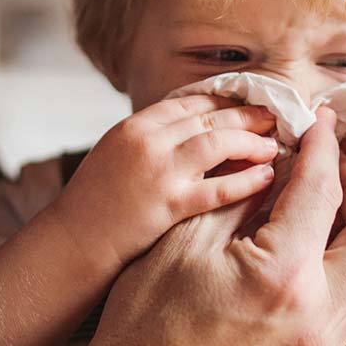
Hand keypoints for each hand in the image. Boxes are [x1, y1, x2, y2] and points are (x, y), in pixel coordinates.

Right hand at [14, 109, 345, 345]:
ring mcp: (321, 345)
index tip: (318, 122)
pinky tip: (321, 247)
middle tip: (331, 163)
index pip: (322, 193)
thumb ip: (241, 196)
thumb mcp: (185, 240)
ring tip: (334, 205)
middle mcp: (316, 315)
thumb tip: (278, 160)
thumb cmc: (145, 321)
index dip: (321, 148)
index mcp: (281, 277)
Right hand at [49, 95, 279, 271]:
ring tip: (275, 146)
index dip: (226, 101)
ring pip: (218, 143)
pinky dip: (246, 180)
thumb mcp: (115, 156)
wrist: (69, 244)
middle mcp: (146, 140)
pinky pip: (217, 188)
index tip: (250, 105)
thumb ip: (152, 142)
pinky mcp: (167, 204)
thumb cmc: (93, 207)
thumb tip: (194, 135)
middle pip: (210, 116)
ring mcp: (157, 170)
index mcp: (134, 125)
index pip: (191, 101)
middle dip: (248, 116)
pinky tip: (265, 178)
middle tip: (276, 118)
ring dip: (252, 142)